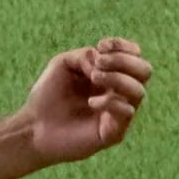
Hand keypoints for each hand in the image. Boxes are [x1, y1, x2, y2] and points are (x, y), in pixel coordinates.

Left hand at [20, 37, 150, 163]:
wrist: (32, 128)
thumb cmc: (47, 96)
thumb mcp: (63, 64)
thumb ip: (86, 55)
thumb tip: (103, 62)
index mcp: (110, 75)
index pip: (134, 57)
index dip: (123, 47)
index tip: (102, 46)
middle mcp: (119, 93)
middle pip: (145, 71)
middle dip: (124, 61)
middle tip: (99, 63)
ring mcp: (119, 113)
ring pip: (139, 91)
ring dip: (117, 78)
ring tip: (93, 77)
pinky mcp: (114, 133)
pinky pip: (127, 113)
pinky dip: (110, 102)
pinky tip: (90, 102)